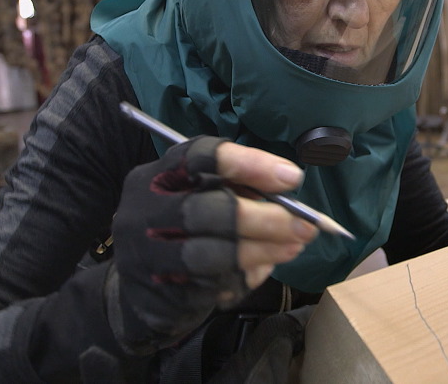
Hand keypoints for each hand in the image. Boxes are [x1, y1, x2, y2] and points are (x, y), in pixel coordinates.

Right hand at [108, 136, 316, 352]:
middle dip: (264, 219)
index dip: (250, 165)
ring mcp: (145, 252)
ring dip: (260, 251)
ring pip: (209, 253)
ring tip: (293, 247)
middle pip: (206, 209)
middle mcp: (145, 208)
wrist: (144, 287)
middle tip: (303, 226)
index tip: (292, 178)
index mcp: (161, 174)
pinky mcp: (157, 290)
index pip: (202, 157)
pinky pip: (209, 285)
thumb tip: (290, 190)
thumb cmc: (188, 229)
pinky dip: (243, 276)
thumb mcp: (207, 197)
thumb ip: (240, 189)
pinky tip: (262, 269)